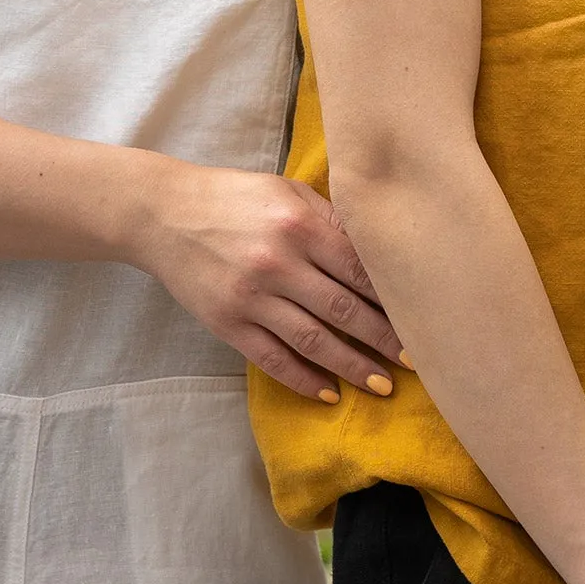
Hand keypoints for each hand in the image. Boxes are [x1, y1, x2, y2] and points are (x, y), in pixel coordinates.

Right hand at [136, 165, 403, 402]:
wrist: (163, 212)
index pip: (359, 268)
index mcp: (299, 223)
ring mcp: (252, 295)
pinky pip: (273, 359)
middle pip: (344, 308)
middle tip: (417, 361)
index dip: (393, 296)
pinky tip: (329, 393)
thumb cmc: (233, 196)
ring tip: (382, 385)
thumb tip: (377, 248)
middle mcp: (279, 261)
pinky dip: (303, 379)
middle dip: (384, 338)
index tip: (421, 315)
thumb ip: (329, 217)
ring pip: (314, 340)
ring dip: (352, 366)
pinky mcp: (228, 322)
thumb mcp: (284, 190)